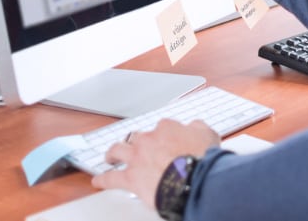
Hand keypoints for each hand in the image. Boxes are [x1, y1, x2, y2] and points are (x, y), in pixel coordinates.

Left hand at [91, 119, 218, 205]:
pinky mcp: (131, 177)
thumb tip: (194, 127)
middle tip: (138, 148)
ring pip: (119, 150)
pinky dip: (103, 179)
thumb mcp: (209, 135)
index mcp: (167, 127)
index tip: (166, 142)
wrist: (193, 178)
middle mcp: (149, 138)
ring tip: (110, 157)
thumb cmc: (202, 159)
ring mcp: (138, 157)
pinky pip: (112, 178)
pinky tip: (98, 181)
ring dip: (113, 153)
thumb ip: (198, 128)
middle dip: (137, 142)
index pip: (162, 127)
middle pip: (138, 136)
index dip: (164, 136)